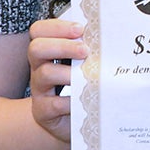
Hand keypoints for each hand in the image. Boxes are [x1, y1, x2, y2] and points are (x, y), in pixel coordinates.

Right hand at [25, 18, 84, 141]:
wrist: (72, 122)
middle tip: (85, 51)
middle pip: (37, 48)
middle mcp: (39, 68)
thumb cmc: (81, 88)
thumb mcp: (84, 66)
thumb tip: (113, 34)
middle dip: (62, 46)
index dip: (57, 27)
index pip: (39, 31)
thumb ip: (91, 50)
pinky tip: (85, 100)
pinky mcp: (43, 112)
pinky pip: (54, 104)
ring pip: (45, 74)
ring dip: (68, 73)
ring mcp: (39, 90)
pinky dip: (70, 101)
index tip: (80, 29)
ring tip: (88, 76)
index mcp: (48, 52)